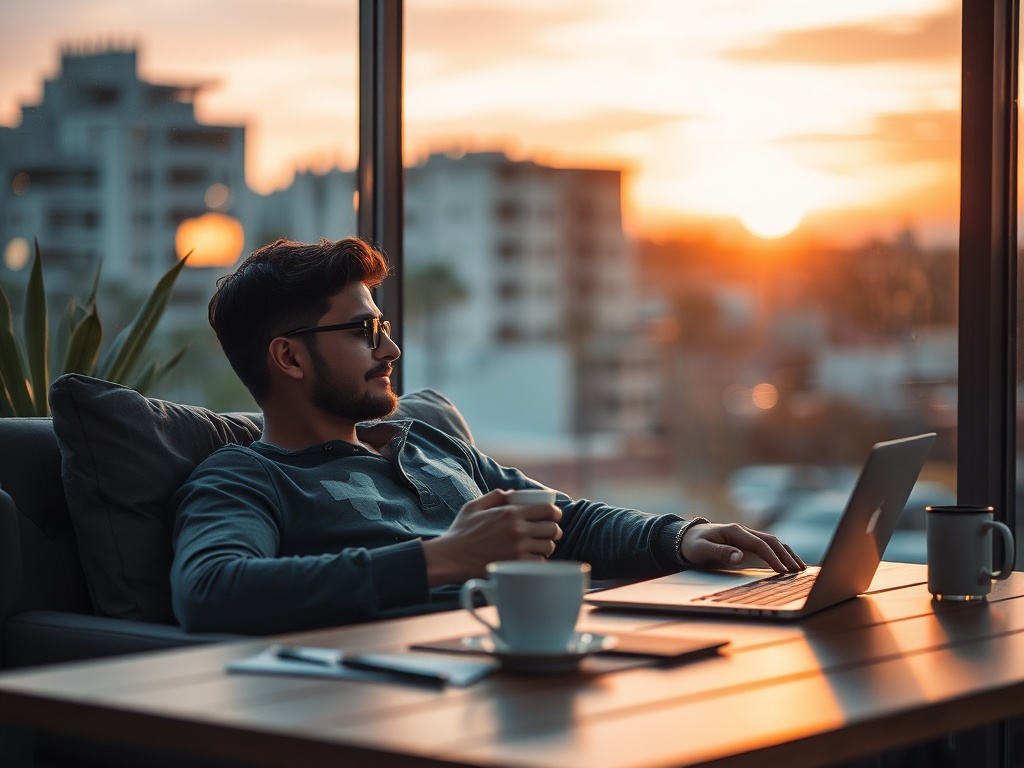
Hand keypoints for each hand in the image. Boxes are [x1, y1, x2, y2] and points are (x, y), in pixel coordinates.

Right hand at [421, 489, 562, 585]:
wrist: (451, 557)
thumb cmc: (460, 532)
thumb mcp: (473, 506)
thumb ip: (494, 496)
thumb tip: (512, 493)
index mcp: (511, 512)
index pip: (547, 510)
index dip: (554, 513)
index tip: (553, 516)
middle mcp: (518, 530)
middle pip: (552, 529)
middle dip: (554, 530)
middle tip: (549, 533)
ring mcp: (518, 549)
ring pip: (548, 547)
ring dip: (546, 547)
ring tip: (539, 547)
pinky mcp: (515, 566)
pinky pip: (539, 563)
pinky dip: (538, 561)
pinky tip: (531, 559)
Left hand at [679, 522, 805, 573]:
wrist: (685, 537)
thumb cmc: (693, 544)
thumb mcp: (702, 549)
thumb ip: (720, 552)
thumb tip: (739, 556)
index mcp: (734, 531)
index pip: (759, 544)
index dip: (772, 557)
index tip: (782, 571)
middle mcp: (743, 531)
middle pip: (771, 541)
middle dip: (786, 556)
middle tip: (798, 571)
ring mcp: (746, 536)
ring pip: (772, 542)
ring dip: (787, 554)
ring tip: (800, 568)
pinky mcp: (746, 543)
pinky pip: (767, 547)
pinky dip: (780, 554)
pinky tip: (788, 564)